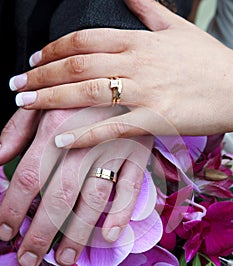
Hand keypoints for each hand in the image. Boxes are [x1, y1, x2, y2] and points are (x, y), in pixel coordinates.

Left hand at [0, 106, 152, 265]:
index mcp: (54, 126)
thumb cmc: (74, 93)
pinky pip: (131, 187)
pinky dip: (121, 213)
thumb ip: (16, 131)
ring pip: (94, 198)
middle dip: (41, 232)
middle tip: (29, 258)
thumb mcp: (41, 102)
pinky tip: (108, 236)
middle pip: (59, 195)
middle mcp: (83, 140)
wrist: (119, 75)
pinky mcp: (137, 152)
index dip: (12, 208)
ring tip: (64, 258)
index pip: (28, 176)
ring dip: (78, 233)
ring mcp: (113, 148)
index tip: (4, 232)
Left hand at [9, 0, 232, 147]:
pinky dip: (84, 134)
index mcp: (140, 40)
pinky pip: (112, 128)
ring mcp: (146, 92)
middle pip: (78, 64)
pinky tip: (60, 139)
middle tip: (16, 84)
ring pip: (88, 92)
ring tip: (24, 104)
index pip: (85, 39)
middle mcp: (138, 63)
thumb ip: (147, 9)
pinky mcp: (156, 119)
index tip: (33, 60)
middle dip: (41, 74)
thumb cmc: (208, 61)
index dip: (54, 49)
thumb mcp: (177, 27)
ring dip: (51, 98)